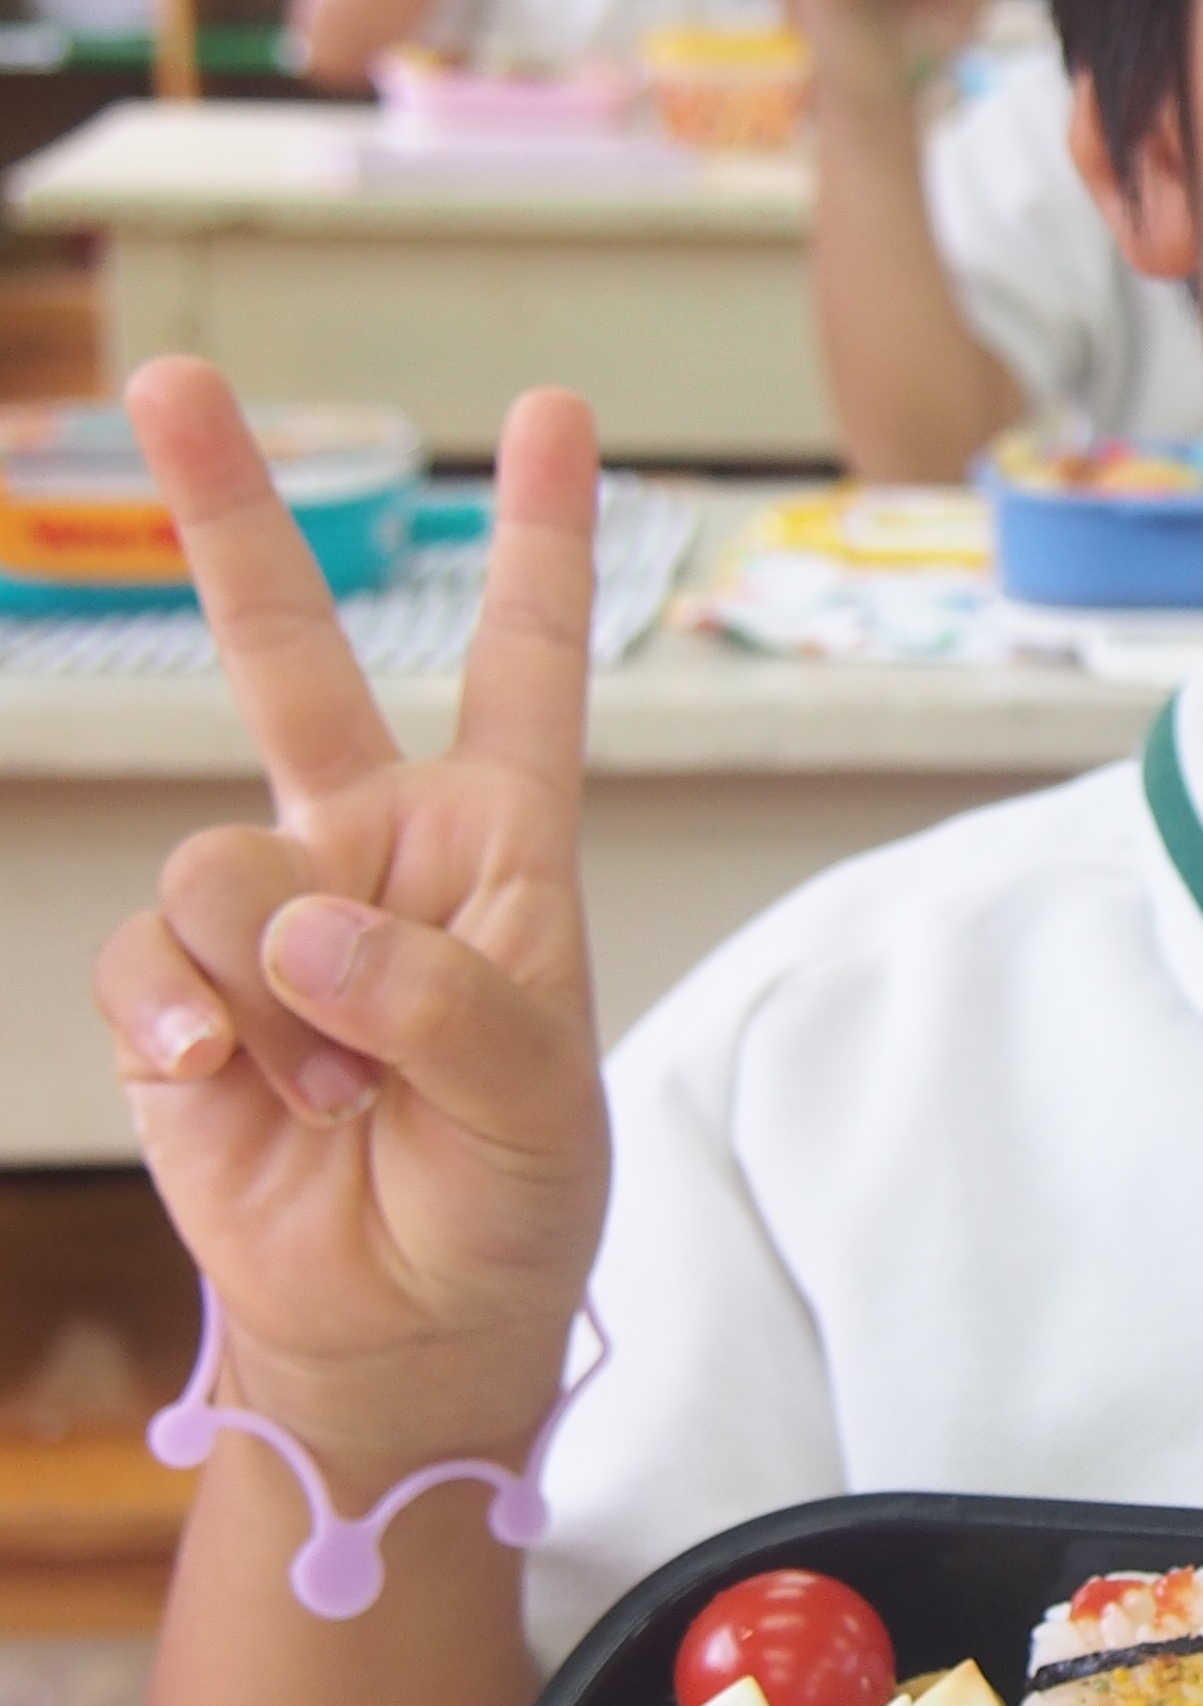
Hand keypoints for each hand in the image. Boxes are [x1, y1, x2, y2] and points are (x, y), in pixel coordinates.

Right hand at [91, 361, 612, 1500]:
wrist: (401, 1327)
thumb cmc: (504, 1205)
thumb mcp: (535, 1109)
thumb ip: (447, 1002)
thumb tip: (306, 928)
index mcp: (502, 851)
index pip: (525, 672)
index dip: (536, 543)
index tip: (549, 410)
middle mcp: (375, 854)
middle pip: (291, 659)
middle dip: (230, 517)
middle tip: (171, 378)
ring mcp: (267, 918)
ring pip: (221, 867)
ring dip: (275, 989)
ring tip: (336, 1084)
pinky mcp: (180, 995)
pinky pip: (150, 963)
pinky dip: (189, 1028)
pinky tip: (237, 1087)